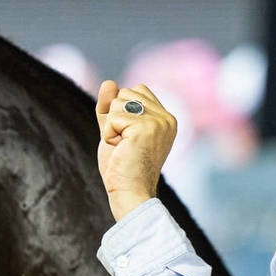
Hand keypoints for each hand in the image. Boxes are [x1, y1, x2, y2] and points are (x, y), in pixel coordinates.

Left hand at [95, 81, 177, 220]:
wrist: (129, 193)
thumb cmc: (123, 168)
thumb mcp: (115, 131)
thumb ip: (111, 107)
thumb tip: (109, 82)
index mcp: (165, 118)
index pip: (136, 90)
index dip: (122, 111)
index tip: (128, 137)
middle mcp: (166, 117)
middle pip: (125, 92)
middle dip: (115, 117)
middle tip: (124, 144)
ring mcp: (158, 121)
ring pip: (117, 103)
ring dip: (111, 127)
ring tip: (123, 148)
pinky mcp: (146, 127)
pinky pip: (112, 117)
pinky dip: (109, 135)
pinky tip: (121, 150)